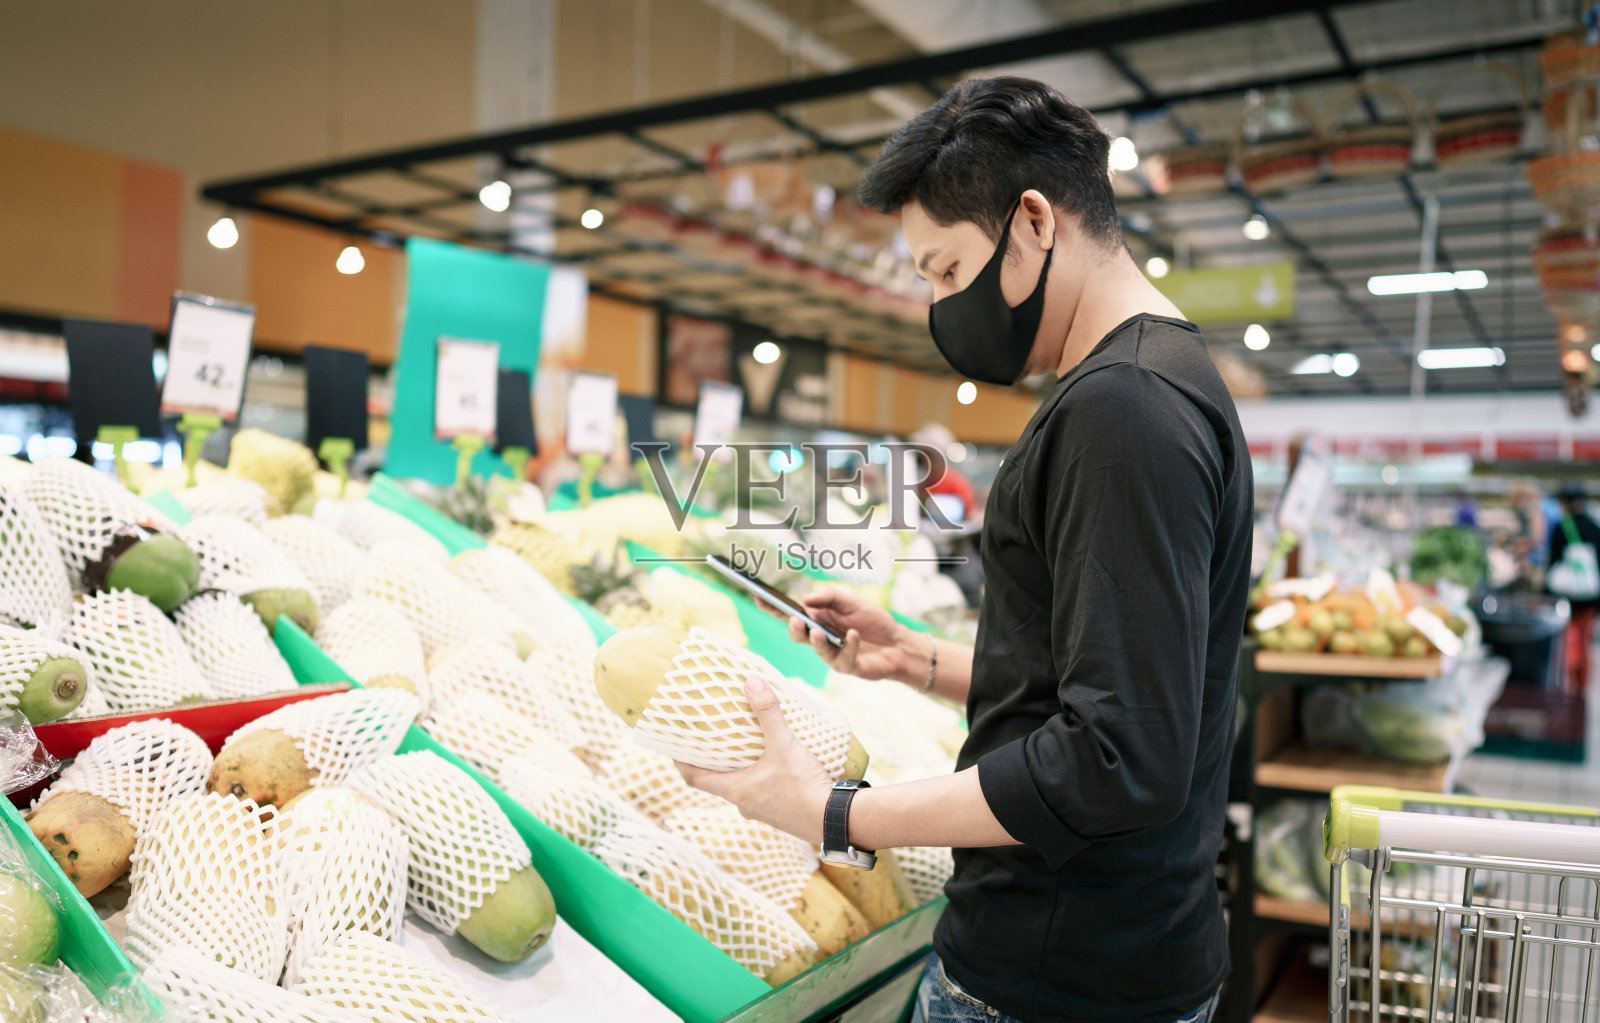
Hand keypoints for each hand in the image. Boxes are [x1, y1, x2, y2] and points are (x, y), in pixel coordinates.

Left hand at [676, 677, 832, 843]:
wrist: (834, 819)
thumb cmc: (803, 786)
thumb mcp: (784, 745)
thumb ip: (768, 713)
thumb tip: (751, 682)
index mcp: (736, 790)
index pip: (694, 778)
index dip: (681, 762)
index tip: (674, 747)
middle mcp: (744, 804)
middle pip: (717, 782)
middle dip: (713, 763)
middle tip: (712, 741)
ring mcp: (762, 812)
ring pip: (742, 789)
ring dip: (739, 771)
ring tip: (744, 748)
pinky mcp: (780, 814)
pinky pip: (762, 794)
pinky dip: (760, 780)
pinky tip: (773, 766)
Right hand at [771, 586, 921, 683]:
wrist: (898, 643)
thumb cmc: (872, 621)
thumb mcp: (851, 601)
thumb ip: (829, 597)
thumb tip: (805, 600)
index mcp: (817, 619)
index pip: (790, 613)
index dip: (773, 607)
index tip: (759, 598)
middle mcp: (820, 637)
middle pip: (797, 635)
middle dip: (793, 628)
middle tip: (795, 621)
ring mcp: (832, 654)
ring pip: (817, 649)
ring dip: (817, 640)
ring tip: (818, 631)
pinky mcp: (847, 666)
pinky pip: (843, 658)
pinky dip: (848, 645)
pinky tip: (854, 635)